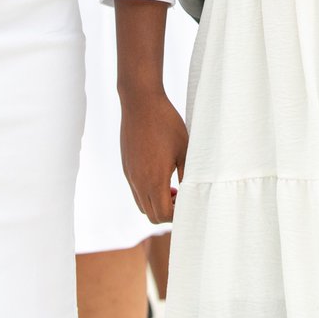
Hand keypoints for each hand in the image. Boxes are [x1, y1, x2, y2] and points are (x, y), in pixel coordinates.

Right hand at [119, 86, 187, 223]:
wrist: (141, 102)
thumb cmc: (166, 123)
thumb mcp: (184, 149)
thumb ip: (188, 175)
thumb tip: (192, 193)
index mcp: (154, 180)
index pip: (163, 215)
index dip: (178, 214)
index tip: (188, 202)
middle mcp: (138, 181)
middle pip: (151, 214)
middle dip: (167, 212)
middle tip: (180, 196)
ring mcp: (130, 174)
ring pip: (141, 204)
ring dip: (156, 202)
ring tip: (170, 186)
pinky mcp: (126, 166)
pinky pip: (135, 189)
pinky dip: (147, 191)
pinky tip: (159, 172)